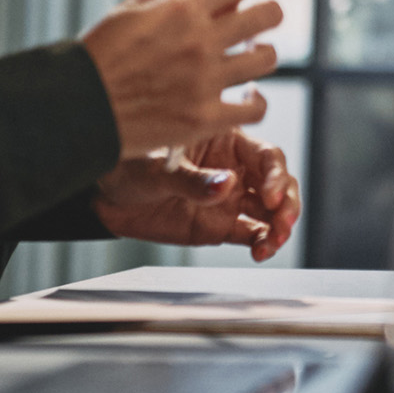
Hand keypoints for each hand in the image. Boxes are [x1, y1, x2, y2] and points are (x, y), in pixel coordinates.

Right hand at [79, 0, 284, 158]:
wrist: (78, 108)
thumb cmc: (103, 53)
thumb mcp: (135, 8)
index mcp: (182, 7)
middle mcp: (200, 40)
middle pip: (269, 15)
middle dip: (264, 15)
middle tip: (253, 25)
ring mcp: (205, 80)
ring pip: (266, 59)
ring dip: (259, 56)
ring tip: (246, 60)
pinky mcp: (204, 118)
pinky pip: (255, 108)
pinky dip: (254, 102)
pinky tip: (245, 97)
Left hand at [91, 127, 298, 254]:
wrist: (106, 196)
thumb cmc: (128, 164)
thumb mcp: (155, 168)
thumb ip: (191, 180)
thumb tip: (227, 185)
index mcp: (225, 141)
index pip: (265, 155)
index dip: (276, 174)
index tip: (271, 194)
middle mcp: (234, 169)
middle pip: (278, 183)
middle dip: (287, 202)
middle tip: (282, 221)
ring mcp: (230, 199)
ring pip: (271, 211)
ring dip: (280, 226)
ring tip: (273, 241)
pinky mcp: (220, 225)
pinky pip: (252, 233)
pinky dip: (263, 243)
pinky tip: (262, 251)